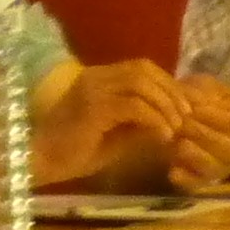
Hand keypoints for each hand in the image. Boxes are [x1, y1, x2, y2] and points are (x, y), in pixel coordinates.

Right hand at [29, 59, 190, 186]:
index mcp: (99, 79)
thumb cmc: (75, 152)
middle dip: (171, 91)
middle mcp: (95, 77)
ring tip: (176, 127)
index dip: (166, 83)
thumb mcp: (117, 135)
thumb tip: (172, 120)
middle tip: (186, 115)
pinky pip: (133, 106)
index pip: (140, 68)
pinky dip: (154, 118)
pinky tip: (162, 135)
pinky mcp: (93, 108)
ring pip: (141, 84)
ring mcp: (93, 89)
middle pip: (143, 69)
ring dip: (165, 104)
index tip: (184, 106)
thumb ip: (140, 123)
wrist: (42, 161)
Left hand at [164, 76, 229, 189]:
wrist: (185, 111)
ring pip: (217, 168)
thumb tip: (195, 105)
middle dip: (203, 136)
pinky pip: (200, 185)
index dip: (216, 118)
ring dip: (196, 157)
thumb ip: (204, 93)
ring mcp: (226, 166)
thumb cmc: (200, 96)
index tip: (194, 109)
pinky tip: (173, 172)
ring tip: (178, 144)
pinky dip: (187, 180)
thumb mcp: (205, 86)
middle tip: (181, 125)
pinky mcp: (207, 180)